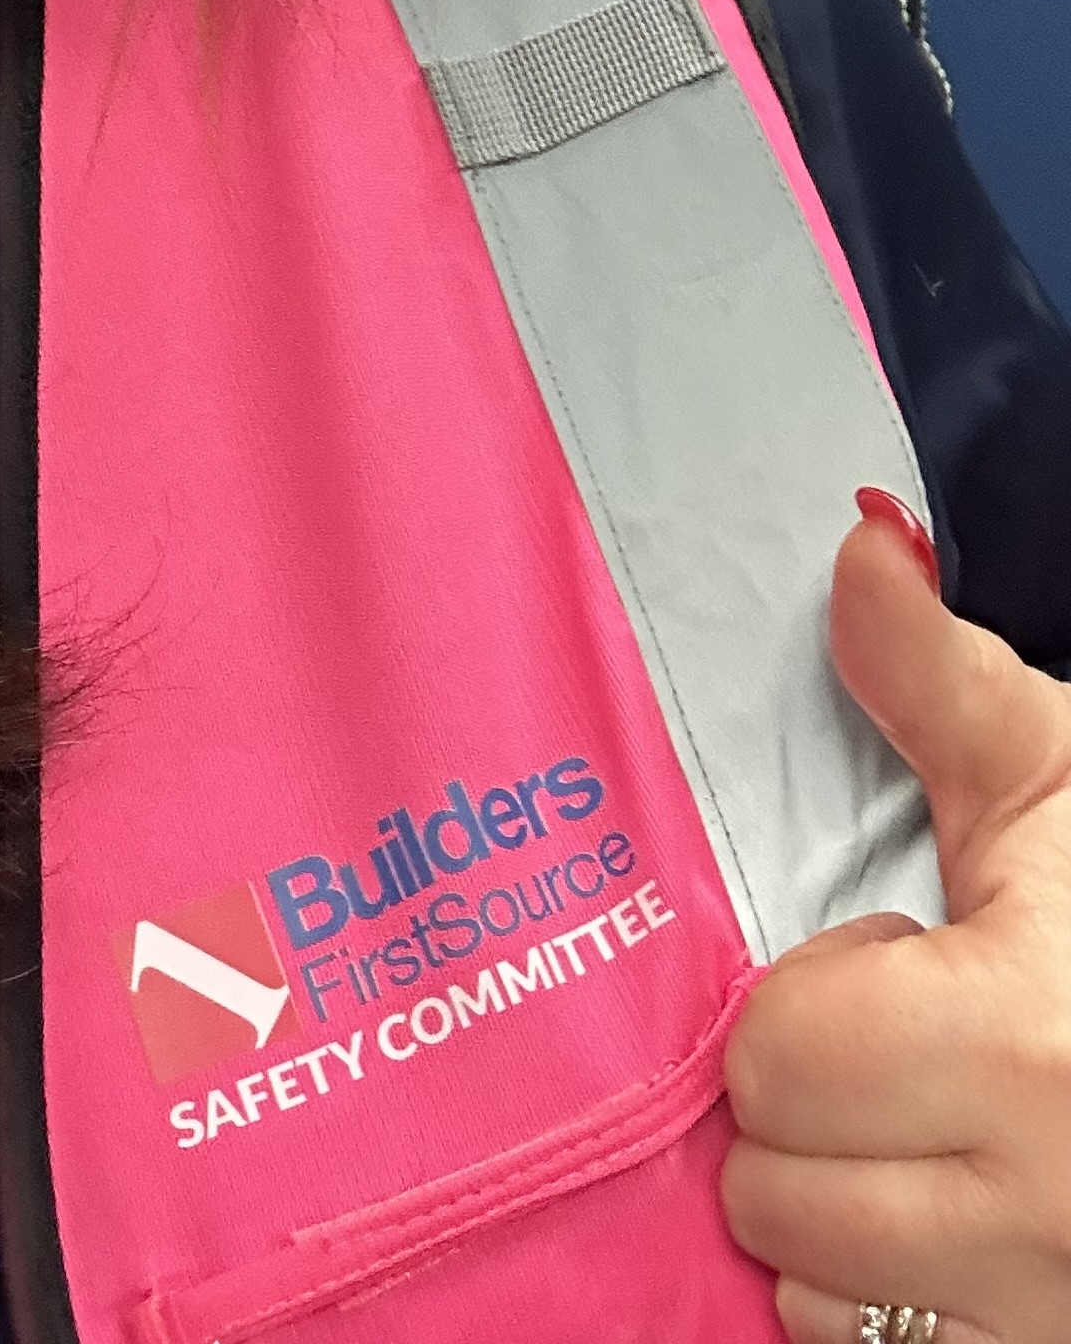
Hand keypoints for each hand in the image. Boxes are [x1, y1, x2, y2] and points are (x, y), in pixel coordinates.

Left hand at [721, 502, 1070, 1343]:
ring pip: (816, 1296)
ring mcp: (1053, 1314)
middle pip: (771, 1187)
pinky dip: (892, 1304)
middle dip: (806, 1104)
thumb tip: (858, 546)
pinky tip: (957, 1216)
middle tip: (902, 1045)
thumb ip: (940, 681)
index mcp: (1026, 1045)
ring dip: (841, 1216)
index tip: (892, 961)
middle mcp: (1043, 1210)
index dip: (810, 998)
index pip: (775, 1055)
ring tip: (932, 1131)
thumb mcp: (1069, 787)